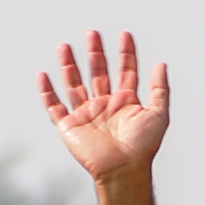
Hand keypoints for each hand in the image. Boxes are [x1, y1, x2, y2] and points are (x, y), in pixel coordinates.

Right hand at [40, 28, 169, 204]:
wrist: (123, 170)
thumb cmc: (143, 147)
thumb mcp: (159, 114)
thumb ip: (159, 88)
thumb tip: (161, 63)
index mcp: (126, 102)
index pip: (126, 70)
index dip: (126, 53)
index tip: (125, 34)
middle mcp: (105, 106)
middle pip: (98, 73)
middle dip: (95, 53)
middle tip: (93, 33)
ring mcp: (86, 115)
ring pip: (74, 84)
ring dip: (69, 65)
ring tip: (64, 46)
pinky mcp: (70, 127)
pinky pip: (54, 107)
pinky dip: (47, 92)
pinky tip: (43, 75)